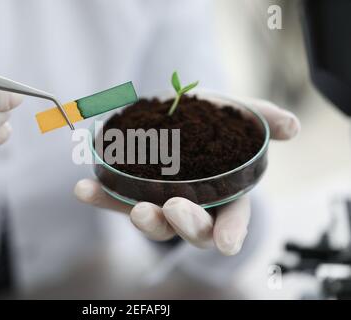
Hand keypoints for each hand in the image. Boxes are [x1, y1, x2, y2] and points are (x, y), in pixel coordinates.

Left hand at [74, 95, 299, 255]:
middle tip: (176, 208)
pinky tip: (84, 188)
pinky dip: (100, 196)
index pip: (233, 219)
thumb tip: (292, 126)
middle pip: (191, 228)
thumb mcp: (239, 114)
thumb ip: (263, 119)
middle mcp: (192, 205)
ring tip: (135, 209)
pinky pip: (115, 199)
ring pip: (153, 223)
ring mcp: (159, 202)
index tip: (227, 243)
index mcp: (224, 194)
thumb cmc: (213, 119)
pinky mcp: (131, 193)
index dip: (232, 232)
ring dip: (143, 219)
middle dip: (185, 224)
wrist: (178, 113)